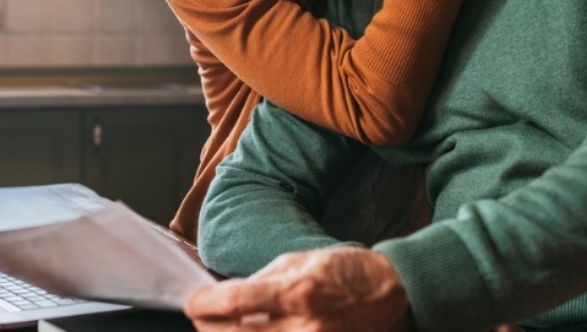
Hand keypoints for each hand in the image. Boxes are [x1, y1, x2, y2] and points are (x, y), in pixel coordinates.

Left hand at [185, 247, 412, 331]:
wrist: (394, 295)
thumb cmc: (344, 272)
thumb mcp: (298, 261)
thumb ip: (260, 281)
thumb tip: (225, 296)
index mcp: (297, 293)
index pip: (232, 303)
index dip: (202, 304)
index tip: (192, 302)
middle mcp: (304, 327)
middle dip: (208, 328)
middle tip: (202, 318)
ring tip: (223, 329)